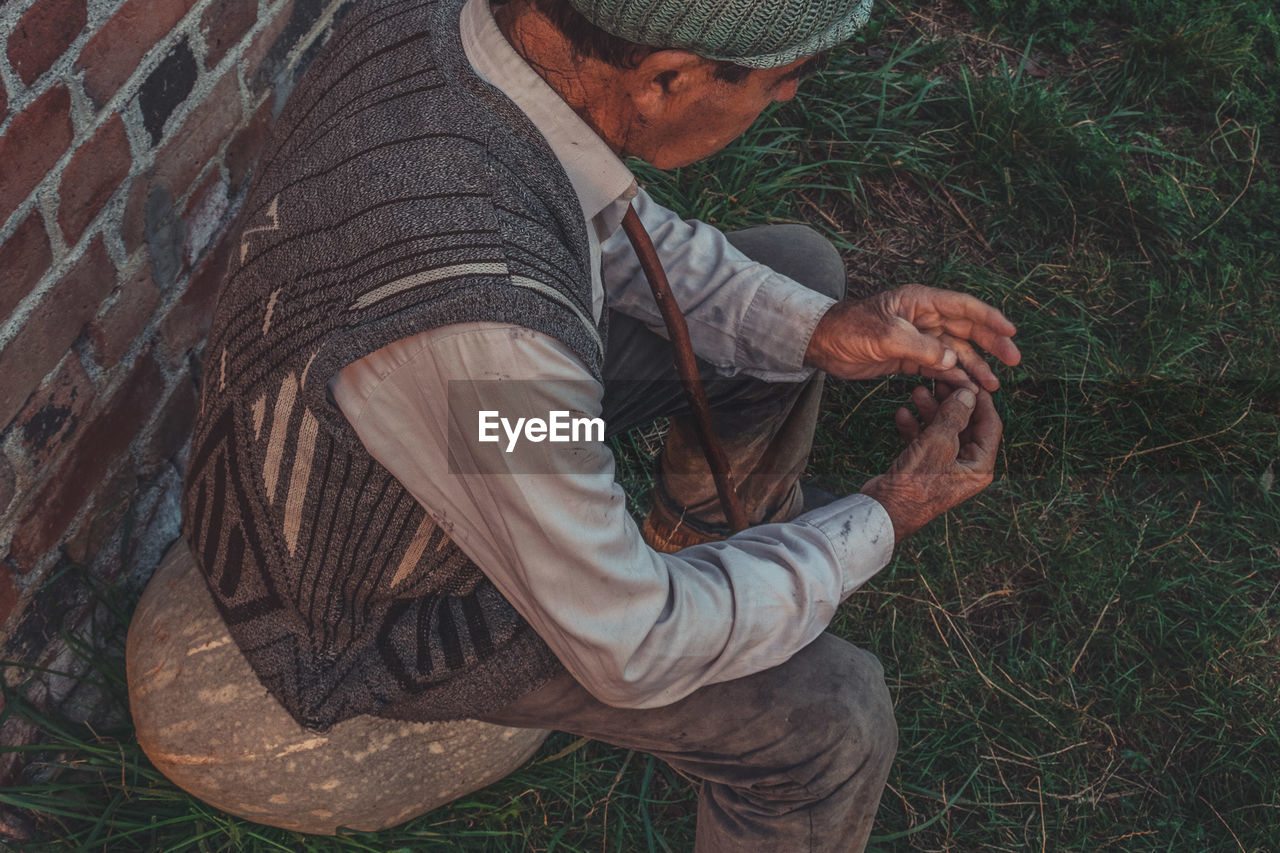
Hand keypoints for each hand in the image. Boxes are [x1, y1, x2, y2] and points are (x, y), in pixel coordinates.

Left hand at [804, 284, 1020, 391]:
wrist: (823, 345)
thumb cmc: (850, 330)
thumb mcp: (886, 336)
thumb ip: (921, 347)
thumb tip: (953, 359)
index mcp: (920, 302)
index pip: (963, 307)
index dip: (989, 318)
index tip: (1011, 331)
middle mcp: (923, 318)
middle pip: (965, 330)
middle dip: (990, 345)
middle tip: (1013, 361)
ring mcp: (917, 339)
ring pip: (954, 352)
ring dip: (973, 367)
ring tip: (992, 386)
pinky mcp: (908, 359)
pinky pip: (938, 367)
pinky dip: (952, 377)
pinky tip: (967, 389)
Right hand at [860, 383, 1001, 541]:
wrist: (883, 512)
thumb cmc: (914, 484)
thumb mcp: (937, 444)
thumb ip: (954, 416)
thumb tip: (968, 394)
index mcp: (979, 466)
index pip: (990, 425)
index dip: (980, 401)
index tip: (969, 380)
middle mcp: (965, 467)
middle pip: (965, 426)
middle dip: (951, 403)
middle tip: (940, 382)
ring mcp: (944, 467)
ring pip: (943, 431)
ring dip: (930, 411)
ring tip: (917, 392)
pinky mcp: (923, 467)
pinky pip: (925, 441)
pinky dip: (915, 427)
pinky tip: (902, 414)